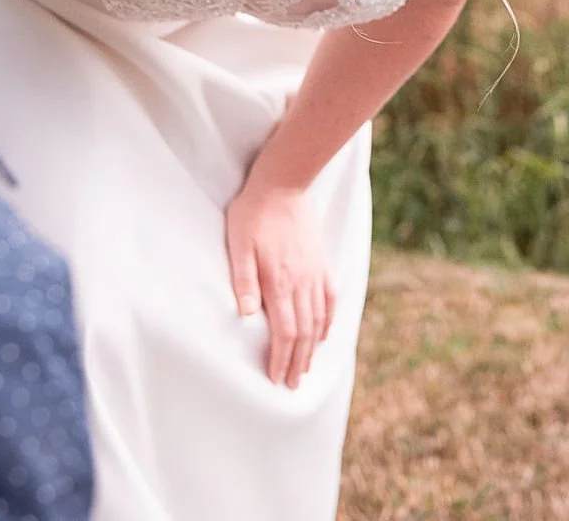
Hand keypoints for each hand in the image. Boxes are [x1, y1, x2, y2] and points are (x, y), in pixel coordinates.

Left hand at [224, 178, 336, 389]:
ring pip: (318, 320)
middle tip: (292, 385)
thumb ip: (243, 280)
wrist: (283, 183)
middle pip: (303, 333)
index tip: (276, 378)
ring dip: (311, 348)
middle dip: (297, 362)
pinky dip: (328, 322)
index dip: (281, 358)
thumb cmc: (254, 213)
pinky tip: (324, 335)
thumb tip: (243, 316)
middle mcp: (302, 282)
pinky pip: (330, 300)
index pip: (284, 332)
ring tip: (306, 368)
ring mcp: (316, 273)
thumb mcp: (239, 244)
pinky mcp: (322, 263)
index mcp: (280, 281)